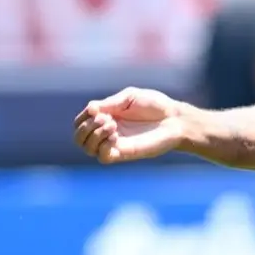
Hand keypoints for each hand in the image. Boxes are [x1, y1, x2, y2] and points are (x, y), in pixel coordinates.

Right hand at [73, 87, 190, 163]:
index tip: (98, 110)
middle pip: (79, 138)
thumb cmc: (155, 106)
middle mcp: (107, 132)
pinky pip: (103, 158)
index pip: (80, 123)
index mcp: (106, 117)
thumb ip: (109, 103)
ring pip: (87, 149)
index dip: (83, 117)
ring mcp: (115, 144)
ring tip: (113, 126)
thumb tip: (90, 110)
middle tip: (106, 119)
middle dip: (85, 127)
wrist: (175, 119)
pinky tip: (116, 136)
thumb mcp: (129, 97)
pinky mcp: (125, 154)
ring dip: (94, 135)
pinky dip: (103, 146)